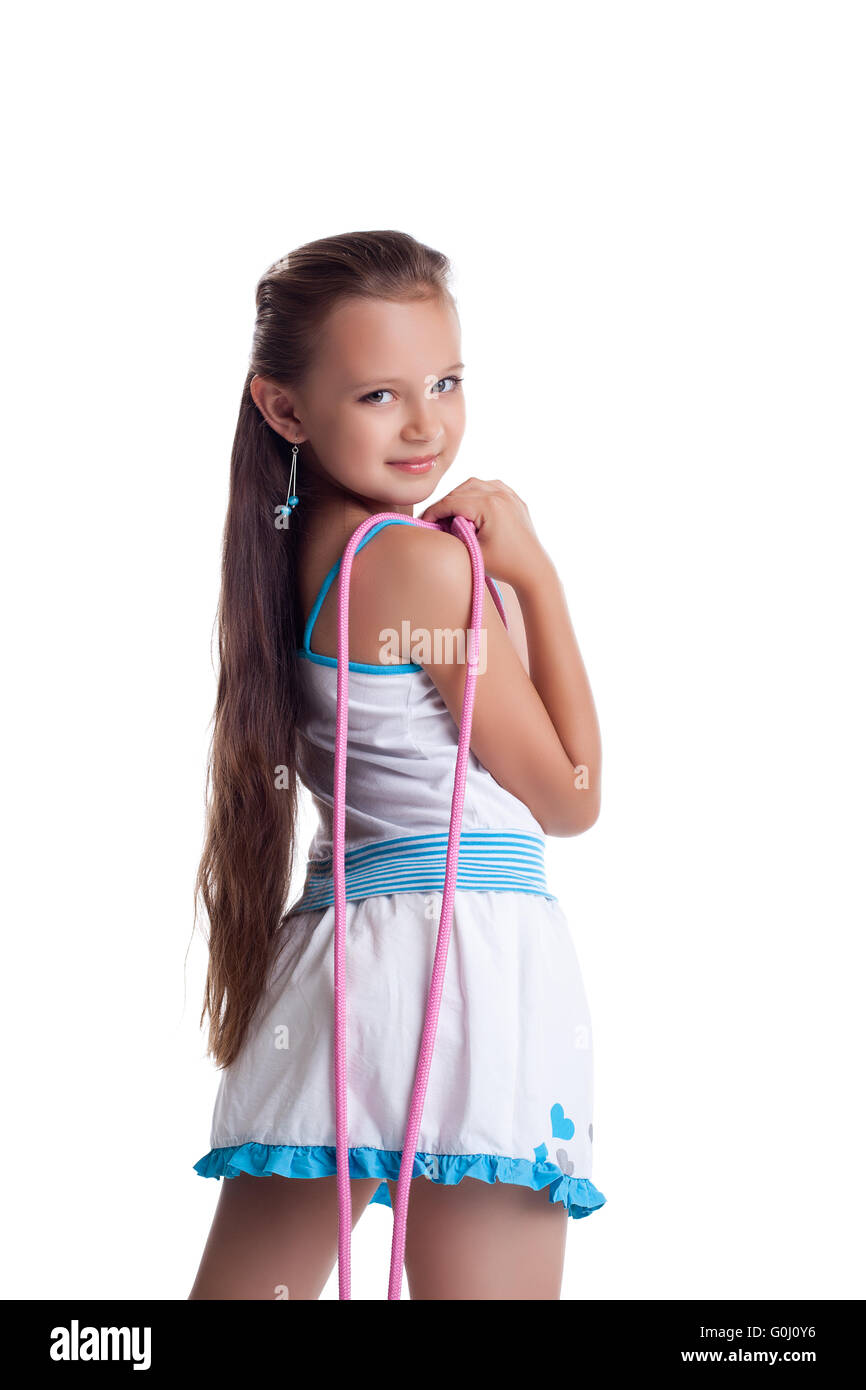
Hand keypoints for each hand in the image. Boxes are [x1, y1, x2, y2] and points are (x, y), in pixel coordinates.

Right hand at [419, 478, 547, 590]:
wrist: (533, 569)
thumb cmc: (504, 565)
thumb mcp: (471, 550)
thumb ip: (451, 533)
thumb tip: (435, 524)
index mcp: (488, 505)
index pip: (450, 502)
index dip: (432, 512)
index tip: (423, 523)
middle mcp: (500, 494)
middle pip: (460, 490)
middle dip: (445, 505)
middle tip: (436, 522)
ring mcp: (509, 494)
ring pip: (474, 485)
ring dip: (459, 496)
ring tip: (452, 515)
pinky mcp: (514, 499)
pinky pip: (490, 487)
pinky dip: (476, 494)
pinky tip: (471, 508)